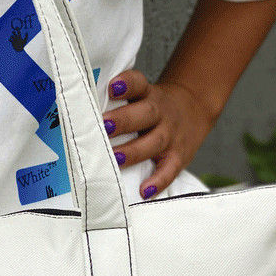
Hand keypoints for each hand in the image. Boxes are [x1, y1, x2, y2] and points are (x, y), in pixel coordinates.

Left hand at [102, 70, 216, 199]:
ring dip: (132, 151)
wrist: (192, 111)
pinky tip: (144, 190)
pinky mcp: (179, 156)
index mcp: (148, 95)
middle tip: (103, 127)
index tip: (113, 87)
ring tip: (114, 159)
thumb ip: (118, 105)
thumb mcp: (141, 97)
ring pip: (153, 142)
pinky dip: (158, 181)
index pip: (138, 84)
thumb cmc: (152, 109)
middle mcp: (161, 113)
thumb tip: (83, 119)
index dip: (127, 84)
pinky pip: (169, 170)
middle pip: (145, 113)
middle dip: (123, 121)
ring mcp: (171, 135)